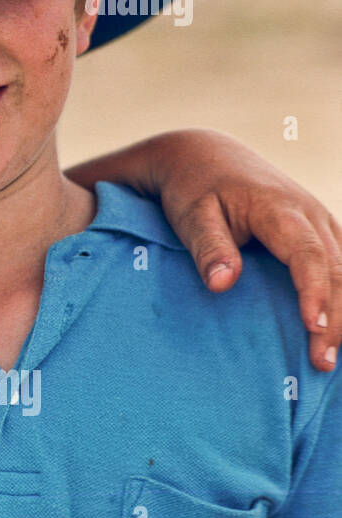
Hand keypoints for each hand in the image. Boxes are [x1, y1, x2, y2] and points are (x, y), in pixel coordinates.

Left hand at [66, 129, 341, 371]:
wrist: (204, 155)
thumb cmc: (193, 187)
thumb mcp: (190, 213)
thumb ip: (208, 246)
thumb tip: (222, 284)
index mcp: (279, 208)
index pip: (308, 255)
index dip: (315, 292)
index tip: (313, 328)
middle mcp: (310, 214)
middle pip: (338, 270)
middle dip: (337, 318)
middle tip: (321, 363)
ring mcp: (320, 223)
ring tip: (329, 358)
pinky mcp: (320, 233)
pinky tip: (338, 331)